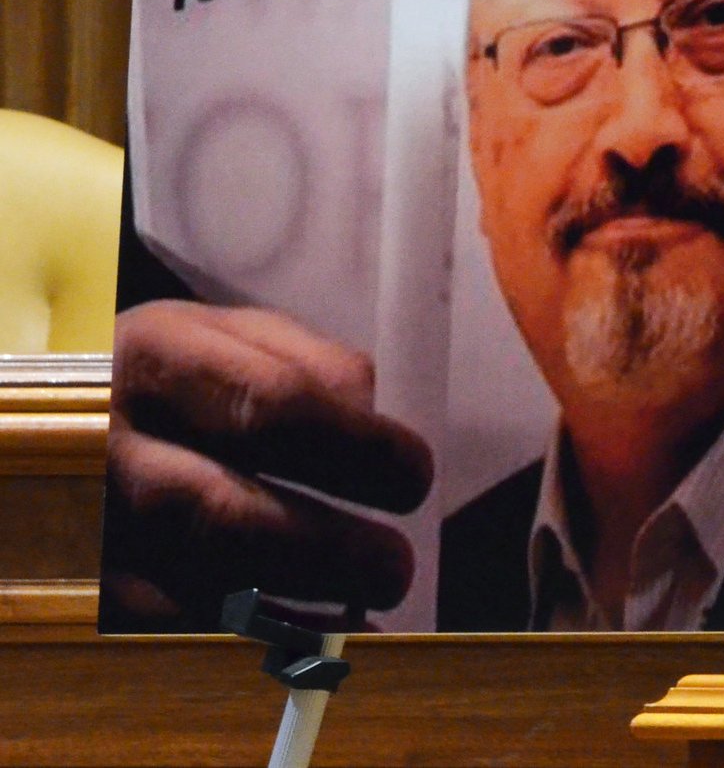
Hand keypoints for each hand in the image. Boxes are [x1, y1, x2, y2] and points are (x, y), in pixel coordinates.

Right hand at [101, 300, 433, 630]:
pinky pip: (172, 633)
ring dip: (298, 613)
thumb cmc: (172, 374)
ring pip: (195, 589)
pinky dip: (252, 643)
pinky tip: (309, 639)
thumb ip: (307, 360)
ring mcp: (88, 525)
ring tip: (365, 610)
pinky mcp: (84, 588)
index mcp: (155, 358)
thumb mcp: (227, 334)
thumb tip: (371, 414)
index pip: (270, 407)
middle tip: (396, 567)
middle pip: (227, 514)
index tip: (415, 478)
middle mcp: (107, 445)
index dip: (356, 449)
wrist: (55, 417)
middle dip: (330, 551)